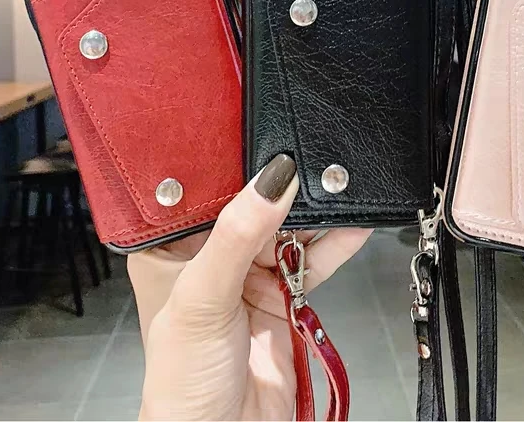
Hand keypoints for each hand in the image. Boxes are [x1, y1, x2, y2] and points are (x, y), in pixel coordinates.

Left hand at [127, 155, 371, 420]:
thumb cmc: (183, 382)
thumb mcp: (203, 297)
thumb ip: (237, 236)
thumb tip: (271, 181)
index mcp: (170, 247)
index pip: (203, 191)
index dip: (234, 165)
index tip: (266, 142)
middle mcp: (209, 256)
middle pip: (253, 206)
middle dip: (283, 189)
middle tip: (312, 166)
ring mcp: (249, 274)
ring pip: (288, 228)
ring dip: (316, 213)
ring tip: (340, 189)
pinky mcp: (283, 293)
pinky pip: (312, 257)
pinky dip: (335, 242)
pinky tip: (352, 225)